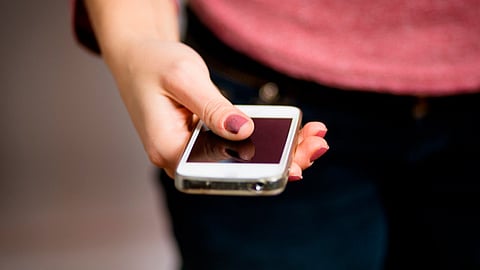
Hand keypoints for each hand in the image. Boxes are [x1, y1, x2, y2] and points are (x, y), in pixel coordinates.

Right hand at [107, 39, 327, 177]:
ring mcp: (192, 149)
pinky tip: (293, 133)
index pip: (218, 174)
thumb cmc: (152, 63)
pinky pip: (237, 145)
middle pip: (235, 172)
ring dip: (278, 151)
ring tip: (313, 138)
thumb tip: (243, 131)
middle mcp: (180, 157)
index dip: (259, 174)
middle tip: (316, 146)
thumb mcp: (183, 78)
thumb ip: (212, 107)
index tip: (295, 165)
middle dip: (280, 162)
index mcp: (167, 150)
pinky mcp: (203, 139)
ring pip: (239, 160)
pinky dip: (264, 138)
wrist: (137, 55)